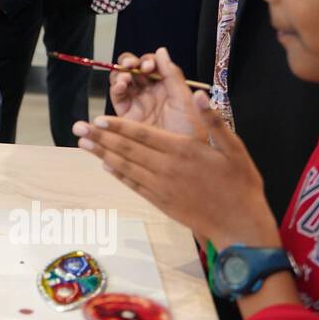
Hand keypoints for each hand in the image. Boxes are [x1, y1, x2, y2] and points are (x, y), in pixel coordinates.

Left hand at [72, 101, 280, 249]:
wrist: (239, 225)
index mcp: (182, 150)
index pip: (142, 134)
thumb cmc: (240, 184)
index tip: (98, 118)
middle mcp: (166, 167)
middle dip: (100, 137)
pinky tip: (105, 166)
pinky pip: (133, 184)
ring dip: (102, 154)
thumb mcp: (235, 148)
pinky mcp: (160, 202)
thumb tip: (199, 94)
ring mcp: (161, 186)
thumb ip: (214, 120)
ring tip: (83, 144)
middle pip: (127, 149)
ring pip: (125, 166)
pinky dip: (118, 174)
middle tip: (78, 128)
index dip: (118, 126)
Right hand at [103, 47, 205, 139]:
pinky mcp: (125, 117)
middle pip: (133, 70)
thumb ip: (172, 75)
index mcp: (167, 86)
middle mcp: (150, 93)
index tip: (149, 66)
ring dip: (121, 74)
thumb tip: (161, 50)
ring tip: (125, 79)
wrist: (186, 161)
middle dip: (130, 64)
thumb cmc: (192, 130)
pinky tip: (120, 87)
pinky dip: (115, 89)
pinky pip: (116, 98)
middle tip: (132, 66)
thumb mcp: (185, 99)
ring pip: (122, 81)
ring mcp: (137, 104)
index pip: (152, 66)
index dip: (147, 61)